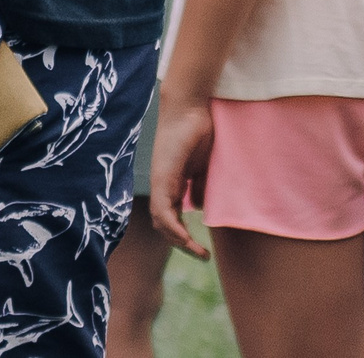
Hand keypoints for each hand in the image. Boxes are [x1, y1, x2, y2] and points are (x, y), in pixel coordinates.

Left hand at [143, 88, 216, 260]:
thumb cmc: (198, 130)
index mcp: (172, 184)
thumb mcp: (203, 165)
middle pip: (164, 225)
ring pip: (160, 222)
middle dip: (182, 244)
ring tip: (197, 252)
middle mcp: (162, 186)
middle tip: (202, 256)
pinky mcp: (161, 179)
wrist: (189, 107)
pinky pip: (162, 211)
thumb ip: (200, 185)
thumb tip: (200, 207)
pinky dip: (173, 228)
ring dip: (178, 241)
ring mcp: (160, 183)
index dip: (184, 236)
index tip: (203, 250)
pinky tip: (186, 238)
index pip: (172, 218)